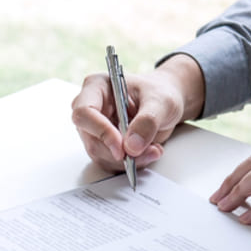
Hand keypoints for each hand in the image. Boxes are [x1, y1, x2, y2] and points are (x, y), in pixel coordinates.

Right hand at [71, 53, 204, 171]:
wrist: (165, 104)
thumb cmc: (161, 92)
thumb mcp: (162, 102)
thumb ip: (147, 121)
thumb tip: (132, 145)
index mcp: (97, 86)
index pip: (84, 113)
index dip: (101, 132)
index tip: (122, 147)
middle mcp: (92, 108)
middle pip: (92, 139)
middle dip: (120, 152)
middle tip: (147, 151)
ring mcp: (95, 128)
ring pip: (100, 155)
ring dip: (127, 160)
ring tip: (153, 150)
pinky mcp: (103, 144)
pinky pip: (110, 162)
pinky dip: (130, 164)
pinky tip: (147, 153)